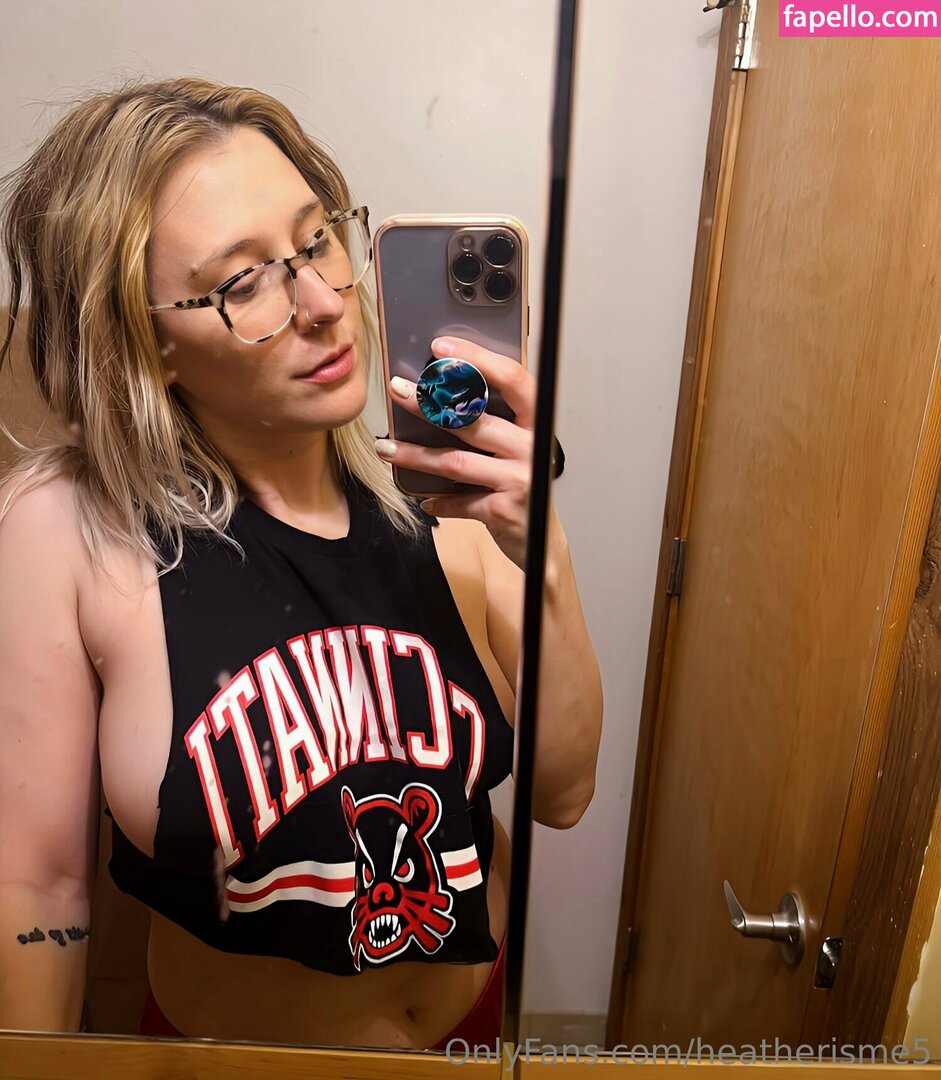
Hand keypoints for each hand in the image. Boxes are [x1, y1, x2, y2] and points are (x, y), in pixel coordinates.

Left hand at [374, 336, 533, 569]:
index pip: (512, 379)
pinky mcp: (503, 510)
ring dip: (415, 454)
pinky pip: (458, 501)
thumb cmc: (525, 484)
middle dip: (429, 404)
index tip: (442, 347)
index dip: (477, 358)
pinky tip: (422, 499)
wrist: (544, 541)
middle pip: (473, 418)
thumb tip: (440, 396)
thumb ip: (493, 422)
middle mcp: (531, 448)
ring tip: (385, 446)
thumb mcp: (519, 447)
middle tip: (398, 390)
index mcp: (536, 423)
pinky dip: (437, 501)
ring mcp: (519, 480)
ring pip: (455, 461)